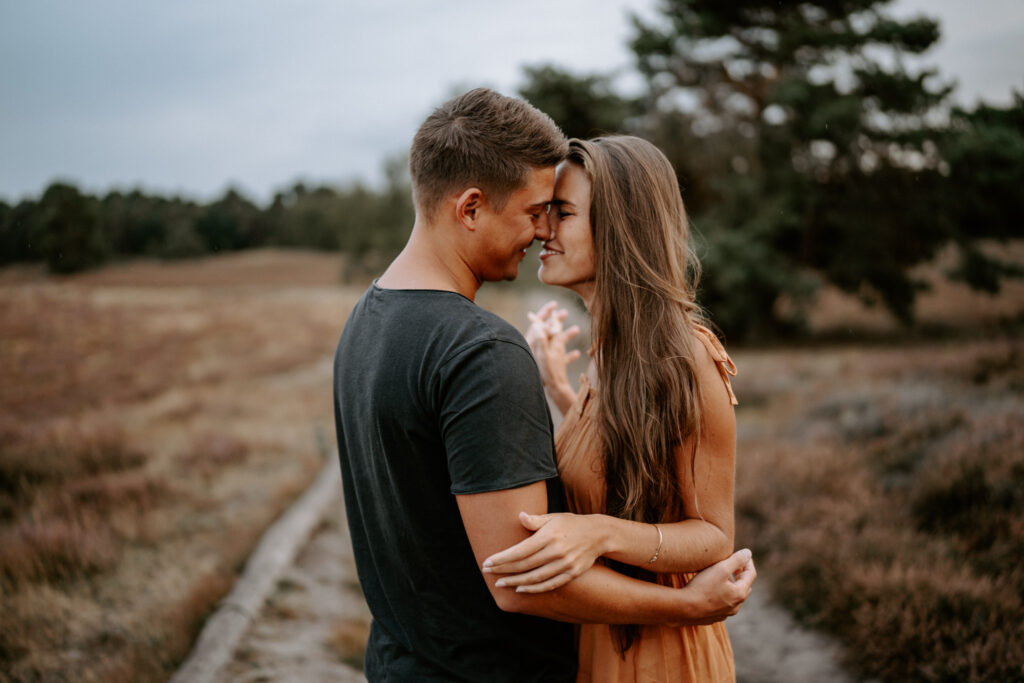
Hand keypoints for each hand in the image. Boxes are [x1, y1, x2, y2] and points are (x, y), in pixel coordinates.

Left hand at [481, 511, 604, 592]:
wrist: (599, 534)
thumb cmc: (571, 523)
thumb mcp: (554, 517)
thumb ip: (536, 520)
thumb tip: (520, 516)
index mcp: (549, 535)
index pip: (520, 551)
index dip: (502, 559)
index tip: (487, 562)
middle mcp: (557, 551)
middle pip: (524, 565)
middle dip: (504, 570)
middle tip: (488, 572)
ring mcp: (565, 564)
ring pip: (535, 578)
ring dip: (515, 582)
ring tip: (501, 583)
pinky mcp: (572, 573)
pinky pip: (549, 584)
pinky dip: (534, 589)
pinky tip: (521, 589)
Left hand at [525, 302, 580, 410]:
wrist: (553, 395)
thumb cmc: (547, 376)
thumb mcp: (544, 355)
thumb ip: (541, 340)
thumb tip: (538, 323)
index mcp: (535, 346)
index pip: (538, 325)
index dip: (545, 314)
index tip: (554, 304)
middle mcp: (540, 352)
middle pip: (547, 333)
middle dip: (556, 322)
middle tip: (565, 312)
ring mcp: (547, 361)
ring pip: (556, 345)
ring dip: (565, 336)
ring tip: (577, 329)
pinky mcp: (553, 371)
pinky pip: (561, 360)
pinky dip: (569, 355)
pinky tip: (578, 354)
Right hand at [671, 549, 755, 625]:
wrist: (684, 608)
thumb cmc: (703, 587)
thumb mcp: (720, 568)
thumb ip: (736, 560)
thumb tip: (748, 553)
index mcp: (740, 594)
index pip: (751, 575)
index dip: (748, 562)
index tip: (743, 554)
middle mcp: (736, 606)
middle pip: (744, 586)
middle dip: (741, 574)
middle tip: (733, 564)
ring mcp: (725, 613)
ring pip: (734, 596)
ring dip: (731, 585)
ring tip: (721, 575)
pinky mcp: (714, 617)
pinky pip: (724, 604)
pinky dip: (723, 595)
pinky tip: (712, 590)